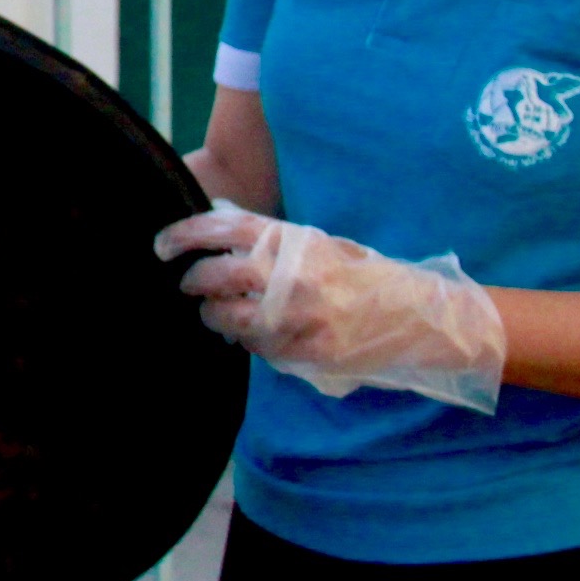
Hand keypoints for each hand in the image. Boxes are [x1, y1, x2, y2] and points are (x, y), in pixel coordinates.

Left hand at [155, 206, 507, 413]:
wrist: (419, 317)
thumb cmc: (365, 277)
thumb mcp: (321, 245)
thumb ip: (272, 241)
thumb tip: (216, 228)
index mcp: (296, 240)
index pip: (223, 227)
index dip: (183, 236)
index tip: (161, 246)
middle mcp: (294, 275)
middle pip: (215, 276)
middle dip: (193, 284)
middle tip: (187, 286)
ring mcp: (300, 317)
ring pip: (229, 320)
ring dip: (215, 319)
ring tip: (218, 315)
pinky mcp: (308, 353)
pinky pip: (258, 350)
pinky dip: (251, 344)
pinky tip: (259, 337)